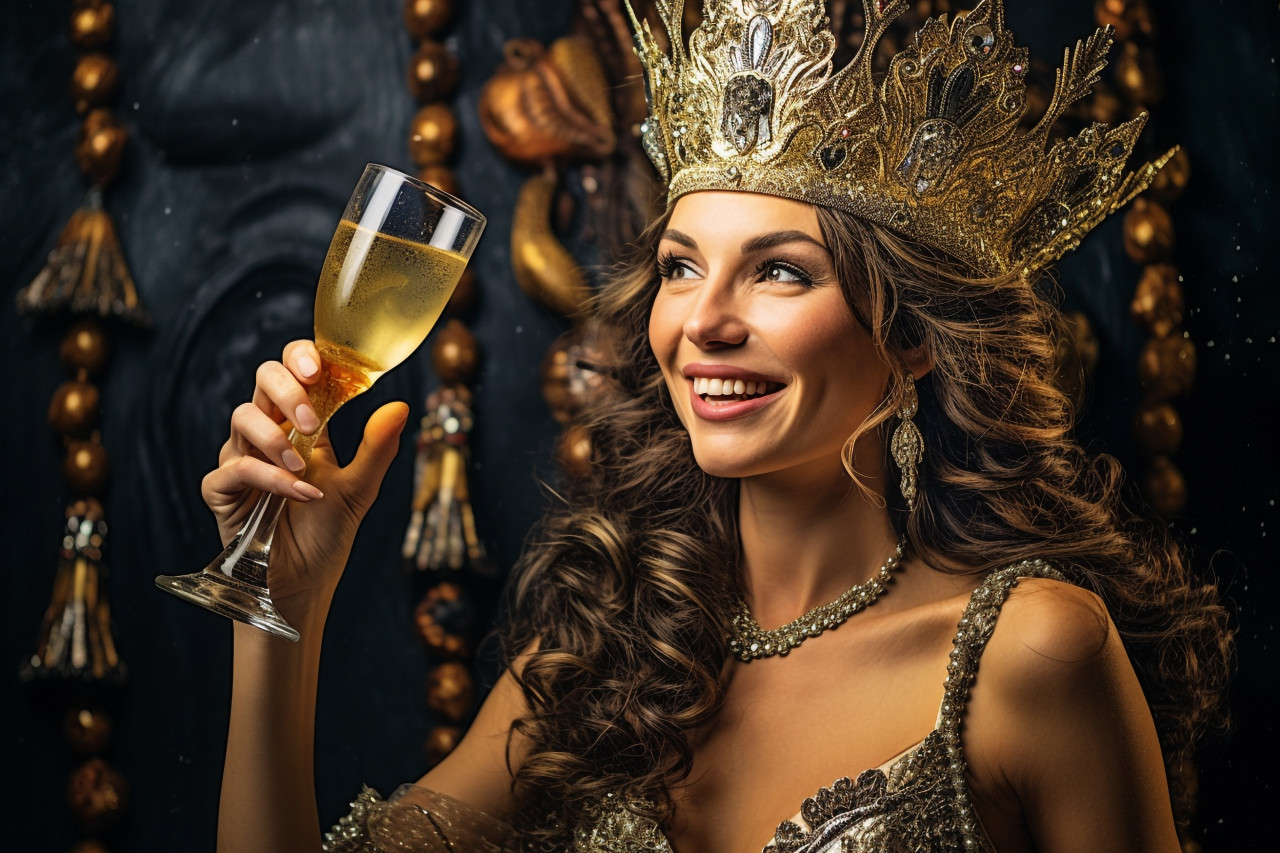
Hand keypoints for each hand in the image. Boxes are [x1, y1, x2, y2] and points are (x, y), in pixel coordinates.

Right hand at [201, 340, 408, 620]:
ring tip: (302, 467)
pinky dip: (269, 478)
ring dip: (276, 437)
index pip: (294, 370)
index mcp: (301, 425)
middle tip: (311, 419)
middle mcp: (269, 433)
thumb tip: (400, 405)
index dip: (301, 357)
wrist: (303, 584)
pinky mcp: (222, 489)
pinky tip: (298, 494)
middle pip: (264, 379)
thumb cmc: (327, 534)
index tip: (320, 367)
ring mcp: (242, 458)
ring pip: (242, 416)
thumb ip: (377, 447)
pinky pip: (235, 468)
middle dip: (287, 389)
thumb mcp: (361, 487)